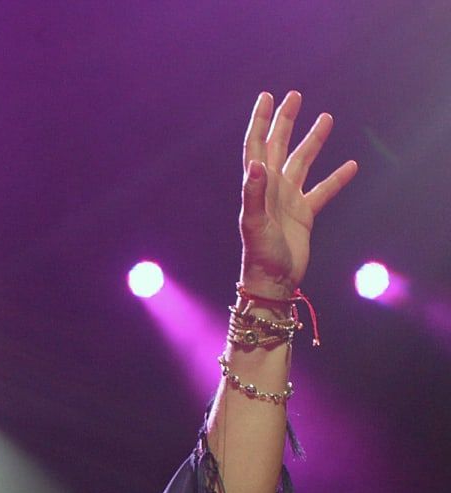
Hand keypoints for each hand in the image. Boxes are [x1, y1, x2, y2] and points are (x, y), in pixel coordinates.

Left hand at [239, 91, 357, 297]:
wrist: (272, 283)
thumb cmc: (260, 257)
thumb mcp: (255, 224)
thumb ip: (254, 194)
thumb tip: (257, 164)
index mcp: (258, 188)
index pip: (256, 147)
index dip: (260, 122)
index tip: (267, 97)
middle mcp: (272, 190)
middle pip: (278, 147)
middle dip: (285, 122)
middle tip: (294, 96)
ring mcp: (288, 201)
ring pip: (302, 163)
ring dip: (312, 141)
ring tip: (326, 118)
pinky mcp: (303, 216)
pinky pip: (322, 191)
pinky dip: (336, 178)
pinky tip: (351, 165)